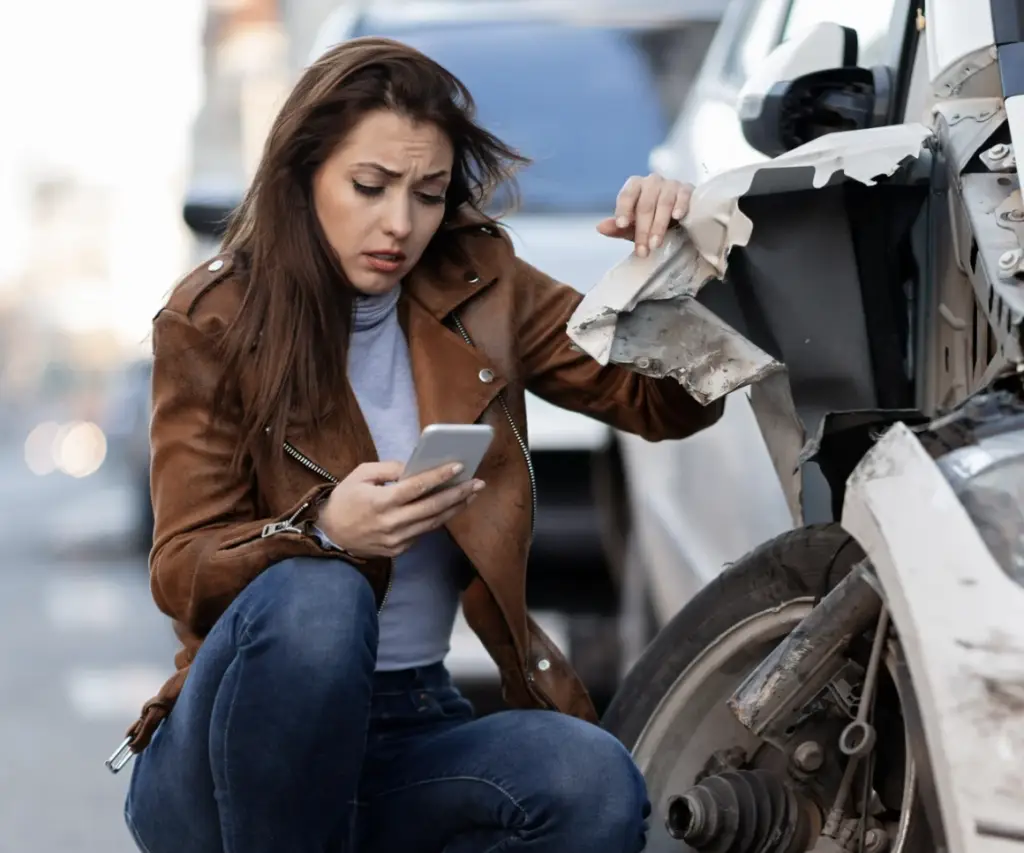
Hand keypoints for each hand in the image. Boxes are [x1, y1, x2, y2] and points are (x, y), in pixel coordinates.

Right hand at [316, 461, 483, 558]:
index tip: (459, 467)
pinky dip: (438, 518)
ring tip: (471, 494)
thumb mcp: (360, 475)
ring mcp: (396, 540)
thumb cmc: (346, 499)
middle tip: (478, 483)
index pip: (415, 488)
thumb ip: (389, 470)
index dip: (439, 477)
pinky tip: (451, 507)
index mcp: (380, 502)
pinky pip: (423, 532)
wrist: (330, 534)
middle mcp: (391, 523)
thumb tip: (416, 468)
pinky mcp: (398, 550)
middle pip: (432, 508)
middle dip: (458, 494)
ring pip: (433, 523)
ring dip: (455, 508)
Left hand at [596, 174, 693, 257]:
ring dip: (659, 225)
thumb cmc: (652, 221)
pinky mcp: (687, 189)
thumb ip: (618, 228)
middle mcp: (652, 182)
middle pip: (645, 204)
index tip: (621, 225)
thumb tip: (600, 228)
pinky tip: (677, 217)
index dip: (623, 210)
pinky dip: (681, 205)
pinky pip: (684, 195)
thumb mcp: (633, 228)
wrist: (680, 219)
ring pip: (663, 202)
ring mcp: (671, 184)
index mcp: (635, 186)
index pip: (627, 195)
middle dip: (643, 229)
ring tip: (656, 244)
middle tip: (643, 250)